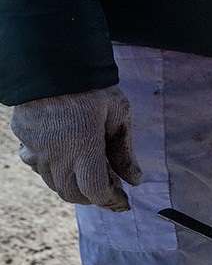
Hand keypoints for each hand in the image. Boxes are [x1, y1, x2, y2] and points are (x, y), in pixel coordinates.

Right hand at [11, 86, 141, 211]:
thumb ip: (124, 151)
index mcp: (83, 148)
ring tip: (91, 175)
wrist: (50, 62)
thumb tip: (134, 181)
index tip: (124, 202)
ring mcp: (37, 149)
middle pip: (73, 194)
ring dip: (74, 187)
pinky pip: (36, 166)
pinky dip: (52, 172)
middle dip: (94, 198)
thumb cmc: (91, 87)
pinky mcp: (25, 140)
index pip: (96, 192)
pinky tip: (65, 160)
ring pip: (53, 184)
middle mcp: (56, 155)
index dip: (112, 201)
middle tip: (111, 189)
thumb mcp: (119, 115)